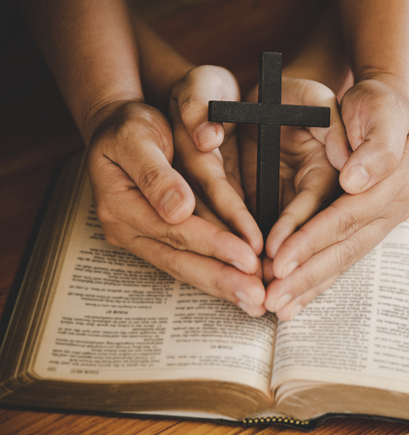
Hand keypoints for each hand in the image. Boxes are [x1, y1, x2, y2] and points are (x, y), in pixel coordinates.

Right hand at [85, 99, 266, 315]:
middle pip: (180, 260)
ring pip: (186, 267)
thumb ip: (155, 174)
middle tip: (258, 297)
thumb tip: (177, 210)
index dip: (213, 244)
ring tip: (256, 300)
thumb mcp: (137, 136)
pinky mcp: (157, 241)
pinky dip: (218, 274)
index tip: (248, 257)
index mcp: (119, 202)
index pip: (173, 230)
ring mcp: (141, 238)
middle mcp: (127, 229)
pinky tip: (244, 286)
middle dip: (223, 279)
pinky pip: (190, 261)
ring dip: (223, 285)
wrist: (117, 129)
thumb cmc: (129, 126)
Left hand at [264, 77, 408, 319]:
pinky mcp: (366, 229)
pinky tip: (295, 302)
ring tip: (278, 310)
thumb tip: (356, 181)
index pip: (345, 218)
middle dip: (306, 276)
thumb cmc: (378, 104)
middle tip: (272, 299)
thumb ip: (375, 146)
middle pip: (343, 249)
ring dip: (309, 288)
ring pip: (341, 261)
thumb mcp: (381, 110)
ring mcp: (379, 223)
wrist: (387, 107)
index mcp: (391, 184)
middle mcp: (388, 210)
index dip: (311, 240)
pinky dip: (316, 281)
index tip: (279, 260)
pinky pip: (340, 259)